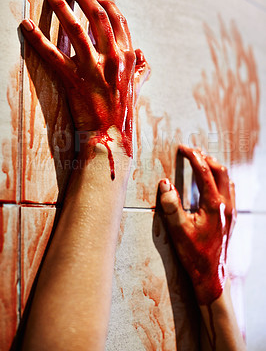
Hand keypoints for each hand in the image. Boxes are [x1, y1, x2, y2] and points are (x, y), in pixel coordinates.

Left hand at [20, 0, 149, 160]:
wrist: (110, 137)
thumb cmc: (121, 114)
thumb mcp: (135, 89)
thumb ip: (139, 70)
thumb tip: (141, 54)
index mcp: (127, 59)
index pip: (118, 22)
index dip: (106, 5)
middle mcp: (112, 60)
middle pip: (97, 18)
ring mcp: (93, 70)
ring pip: (76, 30)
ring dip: (62, 9)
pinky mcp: (75, 81)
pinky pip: (53, 56)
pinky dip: (38, 39)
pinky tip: (27, 27)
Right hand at [159, 145, 235, 304]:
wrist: (211, 275)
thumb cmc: (194, 254)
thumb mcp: (178, 230)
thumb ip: (171, 205)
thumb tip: (165, 183)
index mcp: (213, 205)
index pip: (204, 172)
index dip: (193, 157)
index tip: (183, 148)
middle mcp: (226, 205)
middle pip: (220, 170)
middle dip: (205, 158)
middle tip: (190, 152)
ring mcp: (231, 211)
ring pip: (227, 179)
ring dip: (214, 167)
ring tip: (200, 162)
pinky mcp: (231, 217)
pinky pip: (230, 189)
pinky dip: (220, 179)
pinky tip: (212, 183)